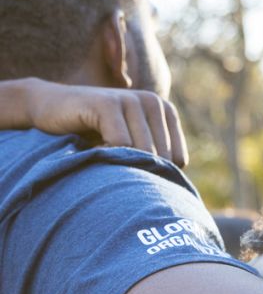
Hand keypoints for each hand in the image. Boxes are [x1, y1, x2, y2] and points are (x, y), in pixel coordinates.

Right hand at [22, 79, 187, 165]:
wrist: (52, 107)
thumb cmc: (94, 132)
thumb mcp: (131, 143)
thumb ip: (155, 158)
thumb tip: (174, 194)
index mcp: (165, 111)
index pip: (177, 159)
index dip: (153, 171)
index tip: (129, 162)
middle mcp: (153, 101)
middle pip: (160, 158)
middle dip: (137, 169)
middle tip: (114, 161)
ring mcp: (130, 100)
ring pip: (142, 152)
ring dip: (121, 163)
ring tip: (104, 153)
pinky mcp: (107, 103)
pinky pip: (119, 143)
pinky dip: (106, 155)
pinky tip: (94, 148)